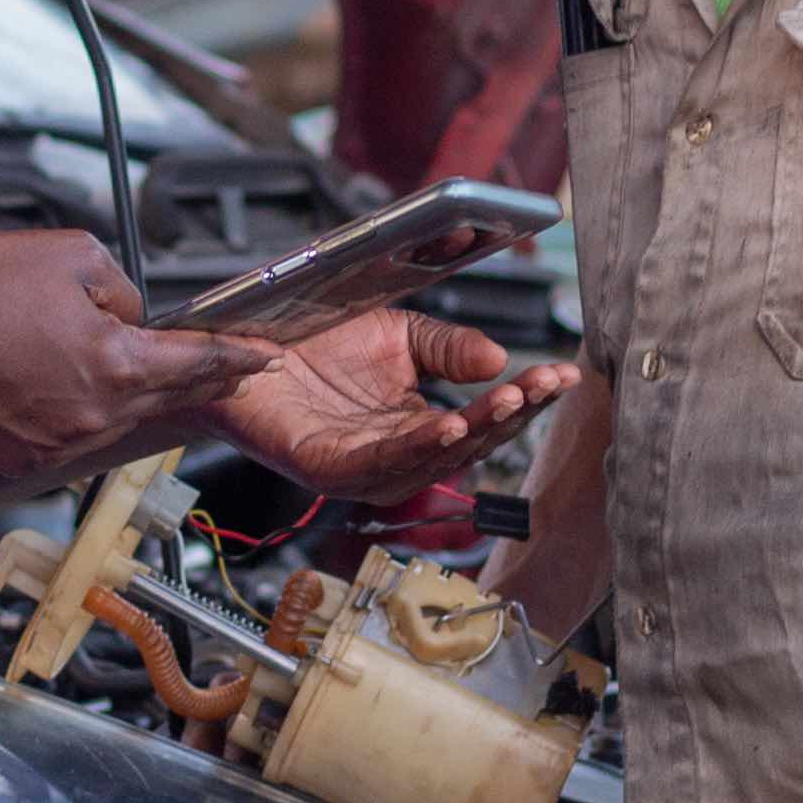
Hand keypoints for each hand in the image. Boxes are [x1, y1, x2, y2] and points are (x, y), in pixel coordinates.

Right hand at [0, 230, 274, 469]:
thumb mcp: (70, 253)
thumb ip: (122, 287)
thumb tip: (132, 317)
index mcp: (116, 365)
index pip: (198, 363)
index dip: (238, 358)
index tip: (266, 358)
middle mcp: (94, 416)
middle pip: (161, 395)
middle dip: (189, 376)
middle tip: (222, 365)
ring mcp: (57, 446)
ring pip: (113, 413)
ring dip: (119, 387)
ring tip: (92, 352)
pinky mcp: (21, 461)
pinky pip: (69, 432)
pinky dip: (71, 406)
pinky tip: (43, 376)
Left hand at [214, 309, 580, 503]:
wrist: (239, 343)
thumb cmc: (311, 340)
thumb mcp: (399, 335)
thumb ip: (449, 349)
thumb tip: (501, 361)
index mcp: (418, 424)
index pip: (484, 419)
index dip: (526, 398)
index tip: (564, 374)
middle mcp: (396, 454)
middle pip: (469, 444)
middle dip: (511, 415)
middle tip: (540, 385)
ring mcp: (362, 467)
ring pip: (432, 459)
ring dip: (473, 432)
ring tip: (507, 401)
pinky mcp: (326, 468)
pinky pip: (380, 463)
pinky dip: (417, 446)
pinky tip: (448, 424)